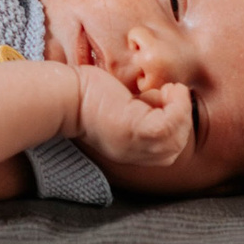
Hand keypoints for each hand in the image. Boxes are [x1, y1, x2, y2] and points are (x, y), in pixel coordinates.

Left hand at [72, 66, 193, 168]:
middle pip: (175, 147)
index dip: (173, 126)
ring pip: (177, 137)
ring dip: (181, 111)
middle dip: (180, 120)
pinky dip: (178, 106)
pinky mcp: (137, 130)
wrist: (62, 94)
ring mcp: (136, 144)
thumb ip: (137, 113)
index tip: (164, 102)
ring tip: (169, 91)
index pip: (166, 150)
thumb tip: (157, 101)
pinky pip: (172, 124)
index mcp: (128, 150)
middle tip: (170, 95)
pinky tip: (168, 90)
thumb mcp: (117, 110)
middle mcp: (133, 153)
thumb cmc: (84, 93)